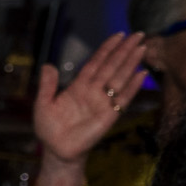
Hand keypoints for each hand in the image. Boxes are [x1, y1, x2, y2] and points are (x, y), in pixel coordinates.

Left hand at [33, 31, 147, 166]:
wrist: (57, 151)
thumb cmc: (49, 129)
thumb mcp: (43, 104)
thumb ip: (47, 85)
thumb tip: (48, 65)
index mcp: (78, 86)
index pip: (95, 63)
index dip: (106, 49)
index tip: (118, 36)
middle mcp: (93, 91)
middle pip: (112, 66)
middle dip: (124, 50)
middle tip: (138, 35)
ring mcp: (103, 102)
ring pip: (120, 78)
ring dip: (131, 63)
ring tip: (142, 48)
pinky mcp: (110, 115)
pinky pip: (123, 98)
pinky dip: (133, 87)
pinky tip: (142, 74)